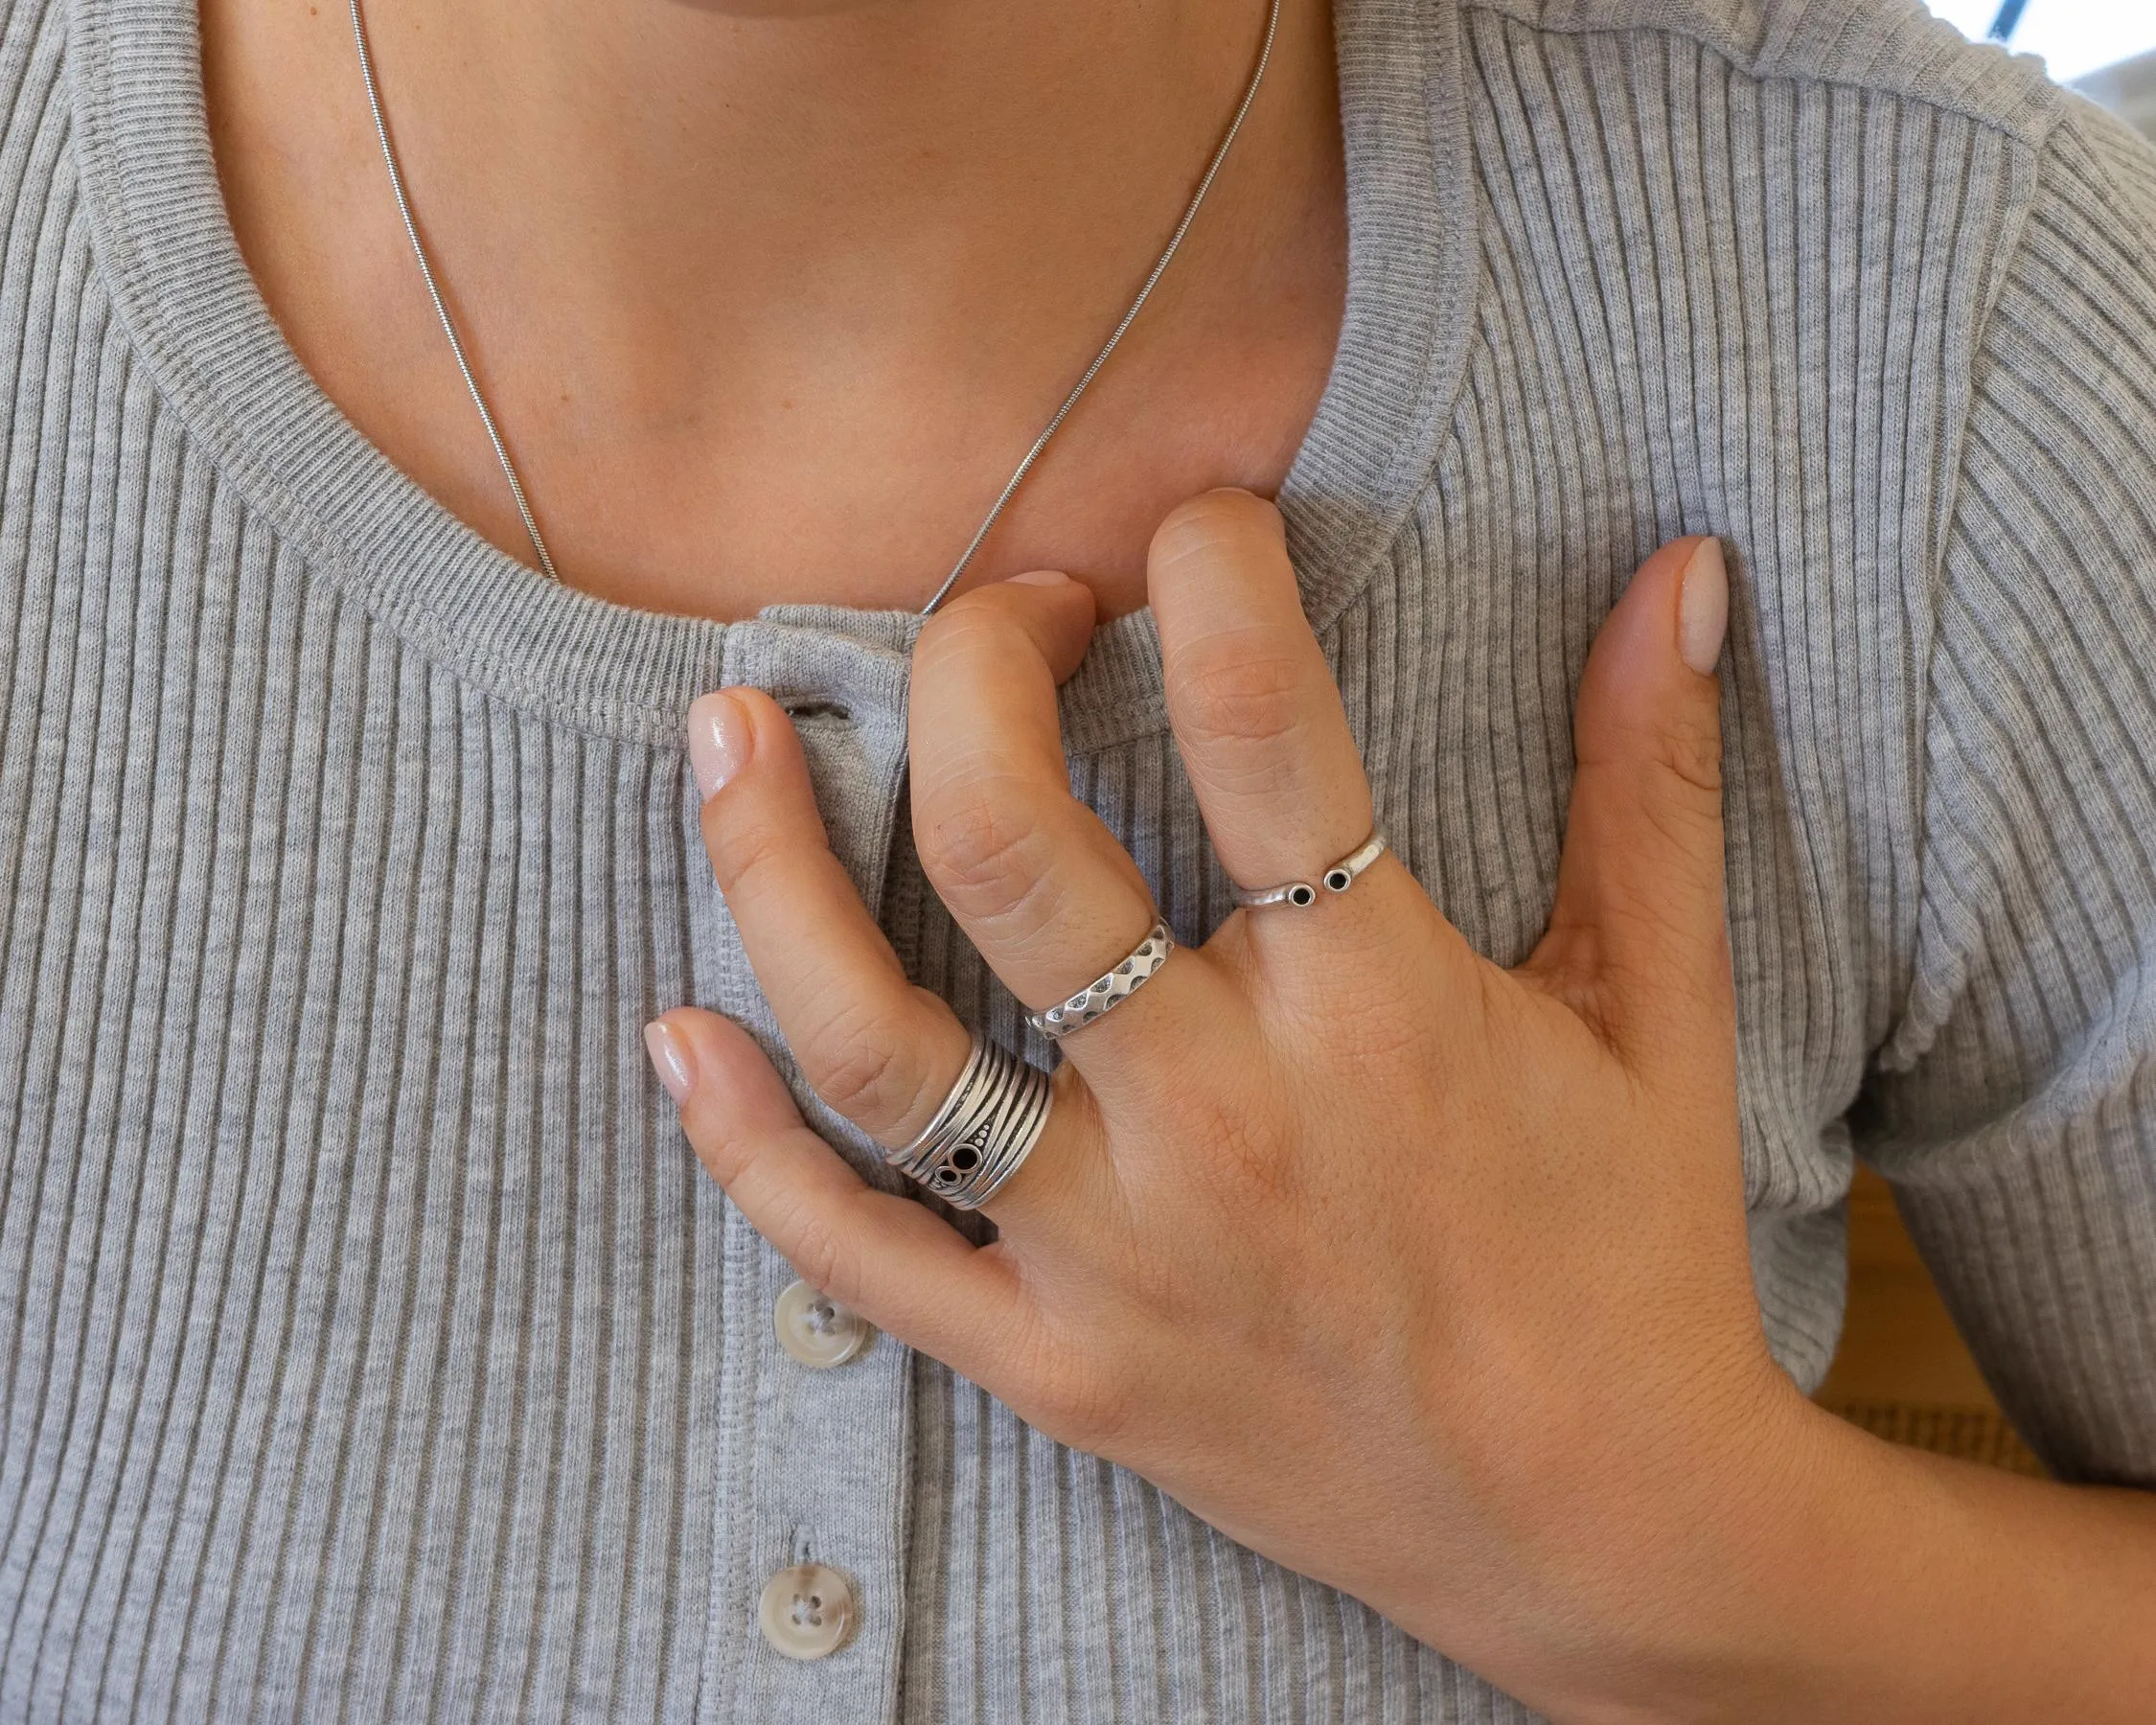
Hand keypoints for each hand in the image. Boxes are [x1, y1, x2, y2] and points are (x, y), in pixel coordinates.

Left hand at [648, 493, 1813, 1718]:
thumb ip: (1650, 784)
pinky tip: (680, 1028)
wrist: (1603, 1531)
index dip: (1206, 569)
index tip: (1191, 528)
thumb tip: (1681, 569)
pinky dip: (745, 1144)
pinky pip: (858, 1256)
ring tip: (725, 737)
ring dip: (773, 874)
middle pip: (1013, 849)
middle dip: (971, 677)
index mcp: (1383, 1010)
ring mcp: (1117, 1256)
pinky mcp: (1057, 1367)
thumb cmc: (1631, 1256)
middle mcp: (1225, 1121)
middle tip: (995, 614)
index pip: (1255, 722)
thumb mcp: (1663, 1016)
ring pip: (881, 1047)